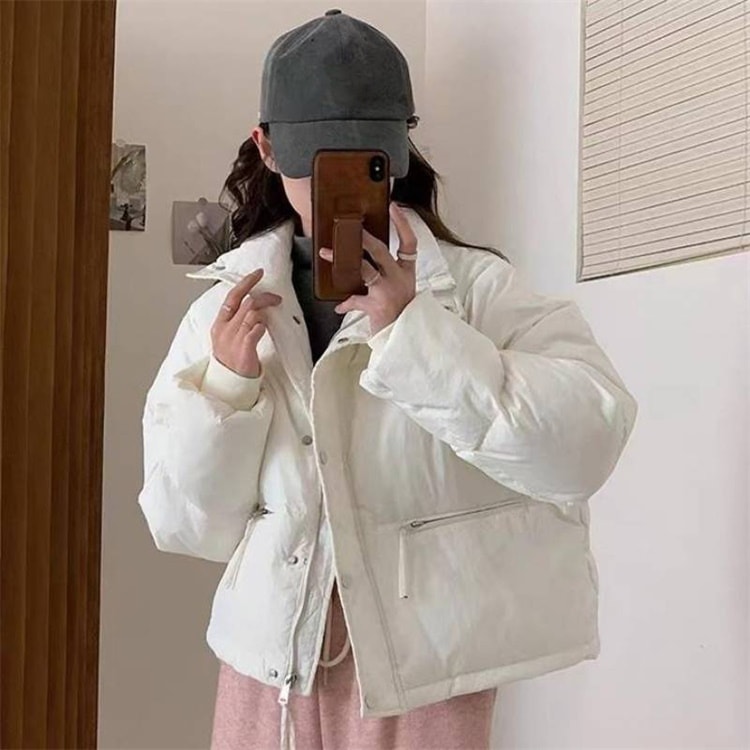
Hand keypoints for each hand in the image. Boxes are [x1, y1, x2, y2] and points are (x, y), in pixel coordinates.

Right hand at [210, 268, 281, 377]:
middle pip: (244, 302)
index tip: (257, 274)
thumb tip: (253, 306)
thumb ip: (237, 322)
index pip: (231, 297)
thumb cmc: (231, 361)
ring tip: (275, 309)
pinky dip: (262, 325)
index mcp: (219, 324)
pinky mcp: (244, 349)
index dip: (245, 283)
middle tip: (276, 296)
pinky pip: (255, 330)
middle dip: (263, 295)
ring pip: (252, 313)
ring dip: (266, 308)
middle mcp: (225, 329)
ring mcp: (233, 339)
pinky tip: (266, 326)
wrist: (229, 383)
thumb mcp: (227, 338)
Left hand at [318, 202, 417, 334]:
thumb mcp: (401, 292)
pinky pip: (355, 300)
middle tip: (350, 227)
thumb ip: (386, 278)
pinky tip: (339, 307)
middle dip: (363, 238)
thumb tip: (362, 266)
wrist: (407, 337)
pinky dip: (347, 304)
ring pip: (363, 268)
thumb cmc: (403, 315)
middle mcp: (399, 278)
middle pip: (380, 250)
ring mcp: (388, 290)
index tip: (394, 207)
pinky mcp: (376, 305)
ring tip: (326, 252)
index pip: (410, 243)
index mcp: (407, 273)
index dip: (403, 223)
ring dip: (341, 260)